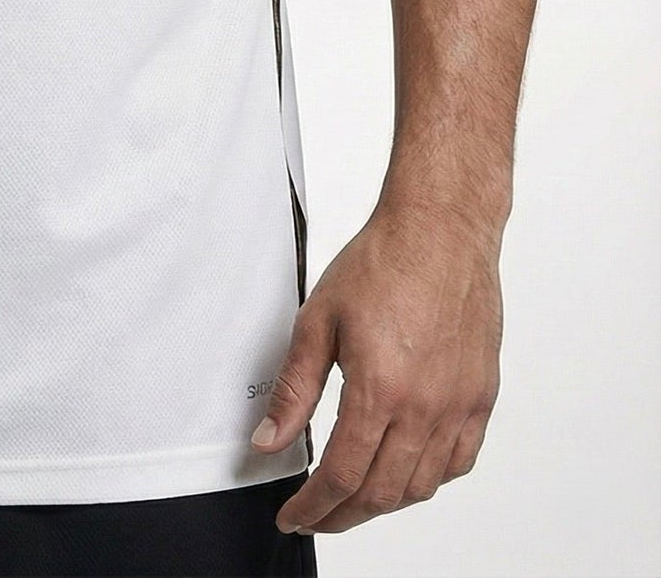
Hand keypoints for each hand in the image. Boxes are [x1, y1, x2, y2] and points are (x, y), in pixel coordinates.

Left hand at [249, 199, 502, 534]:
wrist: (439, 231)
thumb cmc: (382, 263)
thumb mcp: (316, 322)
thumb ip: (292, 390)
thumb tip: (268, 440)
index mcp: (380, 388)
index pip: (343, 475)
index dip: (314, 507)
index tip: (295, 517)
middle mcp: (426, 406)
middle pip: (383, 492)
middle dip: (343, 514)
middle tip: (316, 516)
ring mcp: (459, 405)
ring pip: (422, 485)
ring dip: (384, 502)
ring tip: (353, 499)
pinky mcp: (481, 396)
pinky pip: (458, 462)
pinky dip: (428, 480)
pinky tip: (406, 473)